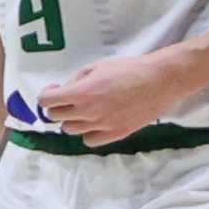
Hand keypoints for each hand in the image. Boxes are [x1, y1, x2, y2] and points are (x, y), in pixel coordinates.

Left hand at [24, 45, 178, 145]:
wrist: (161, 79)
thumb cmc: (130, 69)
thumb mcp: (97, 67)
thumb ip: (77, 81)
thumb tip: (66, 90)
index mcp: (81, 93)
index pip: (46, 102)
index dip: (47, 95)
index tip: (56, 90)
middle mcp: (88, 112)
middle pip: (56, 117)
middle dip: (58, 106)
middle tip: (69, 99)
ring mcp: (102, 125)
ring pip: (71, 130)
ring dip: (72, 120)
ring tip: (84, 111)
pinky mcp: (117, 134)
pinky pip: (90, 141)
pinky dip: (89, 133)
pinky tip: (96, 123)